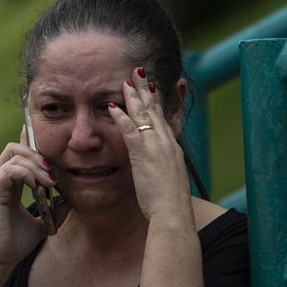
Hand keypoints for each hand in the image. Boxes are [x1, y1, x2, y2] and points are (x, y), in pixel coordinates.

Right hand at [0, 130, 58, 267]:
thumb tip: (71, 201)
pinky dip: (25, 173)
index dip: (37, 154)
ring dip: (35, 165)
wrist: (0, 260)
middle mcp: (2, 181)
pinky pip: (8, 171)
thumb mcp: (43, 224)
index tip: (55, 168)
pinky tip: (37, 186)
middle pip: (15, 148)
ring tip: (49, 182)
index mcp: (12, 185)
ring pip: (13, 155)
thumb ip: (55, 210)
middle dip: (37, 154)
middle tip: (52, 172)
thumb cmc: (15, 243)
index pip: (20, 155)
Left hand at [108, 68, 191, 221]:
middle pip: (155, 110)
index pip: (163, 119)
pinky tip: (113, 107)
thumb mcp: (169, 179)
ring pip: (144, 115)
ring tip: (126, 81)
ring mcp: (156, 147)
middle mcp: (166, 143)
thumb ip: (162, 168)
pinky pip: (130, 131)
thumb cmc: (170, 203)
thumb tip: (156, 167)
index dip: (156, 102)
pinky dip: (121, 117)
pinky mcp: (144, 155)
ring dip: (134, 96)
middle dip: (147, 90)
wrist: (174, 213)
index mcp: (172, 149)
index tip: (151, 87)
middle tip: (139, 73)